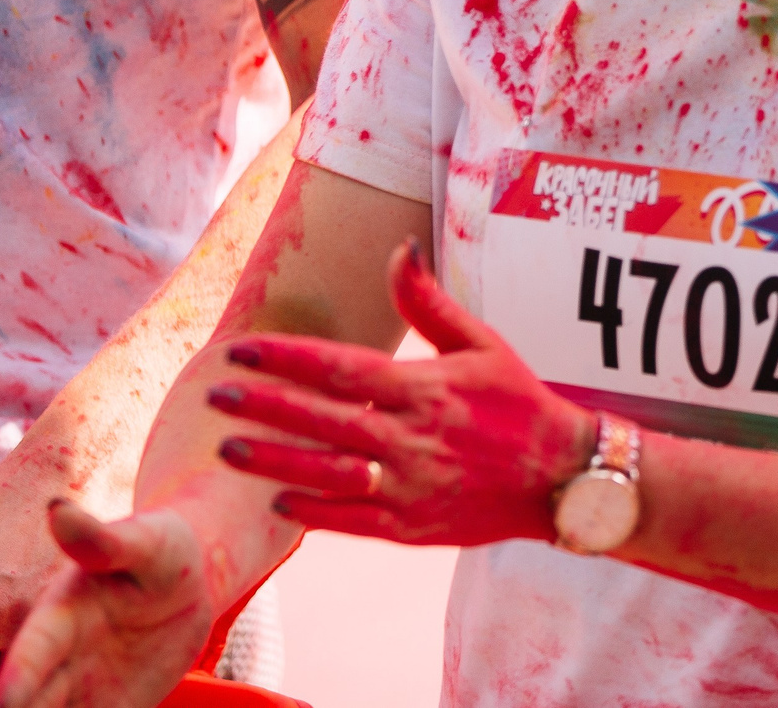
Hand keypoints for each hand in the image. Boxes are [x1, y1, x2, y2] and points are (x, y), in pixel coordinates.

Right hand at [0, 502, 212, 707]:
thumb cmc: (162, 547)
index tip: (6, 700)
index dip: (18, 677)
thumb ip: (101, 538)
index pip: (31, 652)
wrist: (190, 577)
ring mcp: (77, 689)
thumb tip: (59, 509)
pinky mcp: (105, 707)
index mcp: (57, 616)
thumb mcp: (142, 540)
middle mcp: (57, 660)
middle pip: (24, 701)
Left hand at [207, 241, 594, 546]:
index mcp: (425, 388)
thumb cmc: (519, 402)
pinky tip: (275, 499)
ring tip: (227, 448)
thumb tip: (400, 249)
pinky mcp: (413, 527)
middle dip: (264, 405)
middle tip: (214, 394)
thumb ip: (429, 302)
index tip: (243, 350)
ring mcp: (411, 486)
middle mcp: (413, 437)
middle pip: (323, 419)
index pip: (341, 368)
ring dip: (274, 460)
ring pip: (328, 472)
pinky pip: (352, 520)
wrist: (563, 477)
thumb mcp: (481, 343)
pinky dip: (312, 511)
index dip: (288, 358)